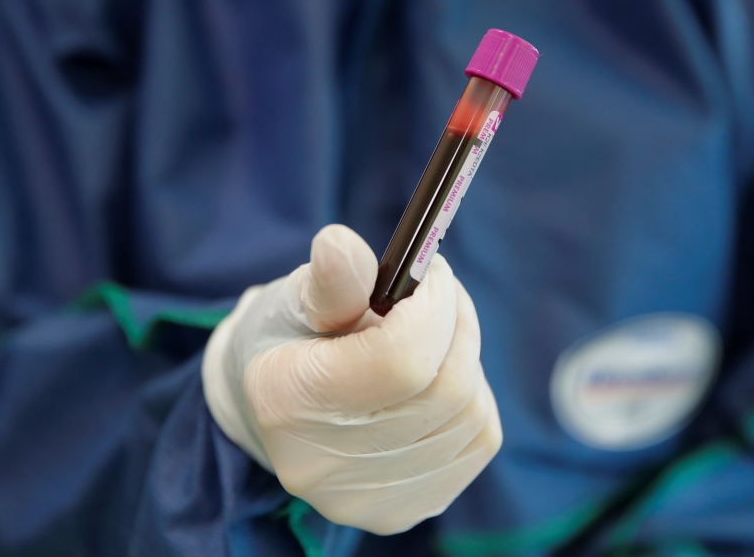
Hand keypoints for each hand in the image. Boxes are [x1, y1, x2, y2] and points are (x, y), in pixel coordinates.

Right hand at [202, 225, 501, 534]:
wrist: (276, 409)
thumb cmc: (292, 338)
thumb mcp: (299, 297)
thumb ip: (331, 277)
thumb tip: (340, 244)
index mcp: (287, 401)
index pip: (400, 360)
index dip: (435, 307)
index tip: (431, 272)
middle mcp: (325, 466)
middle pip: (444, 389)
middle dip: (457, 323)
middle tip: (441, 291)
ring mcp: (368, 499)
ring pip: (469, 413)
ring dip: (466, 358)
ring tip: (432, 334)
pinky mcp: (404, 510)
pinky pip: (478, 439)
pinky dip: (471, 396)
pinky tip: (436, 378)